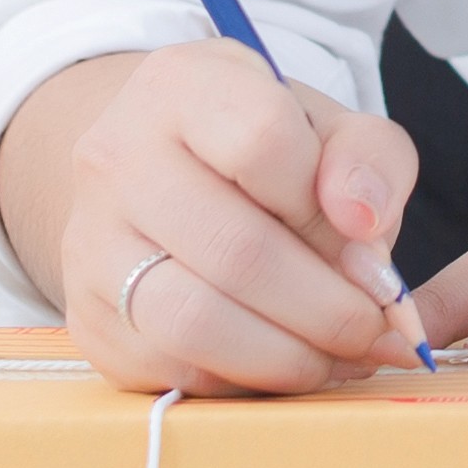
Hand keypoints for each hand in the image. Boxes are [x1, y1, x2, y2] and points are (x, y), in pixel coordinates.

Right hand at [5, 42, 426, 395]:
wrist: (164, 176)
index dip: (330, 207)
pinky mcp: (88, 320)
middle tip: (380, 331)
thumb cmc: (265, 151)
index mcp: (180, 84)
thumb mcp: (330, 127)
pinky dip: (246, 383)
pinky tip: (290, 366)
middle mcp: (115, 158)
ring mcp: (89, 243)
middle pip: (236, 250)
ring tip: (341, 357)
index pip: (262, 141)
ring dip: (289, 357)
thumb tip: (364, 227)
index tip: (368, 242)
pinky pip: (171, 372)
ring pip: (194, 323)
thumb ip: (370, 161)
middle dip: (330, 308)